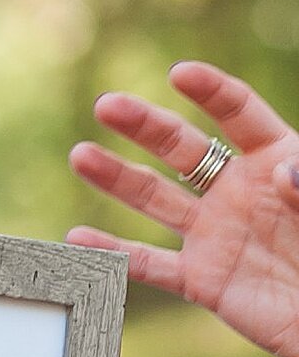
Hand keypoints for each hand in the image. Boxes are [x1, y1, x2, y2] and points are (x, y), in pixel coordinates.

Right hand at [68, 60, 298, 356]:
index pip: (239, 116)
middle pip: (182, 149)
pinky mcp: (202, 280)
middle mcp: (237, 193)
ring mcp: (215, 236)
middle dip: (144, 124)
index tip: (182, 75)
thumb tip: (279, 172)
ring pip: (155, 198)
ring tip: (82, 156)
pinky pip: (149, 265)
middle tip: (107, 106)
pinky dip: (111, 254)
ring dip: (116, 177)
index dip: (211, 92)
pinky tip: (78, 239)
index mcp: (276, 163)